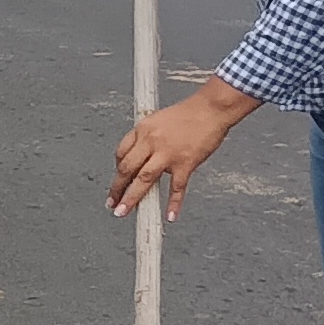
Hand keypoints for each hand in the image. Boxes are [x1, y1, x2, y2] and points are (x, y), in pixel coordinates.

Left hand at [110, 79, 250, 220]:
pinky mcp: (185, 163)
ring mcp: (168, 154)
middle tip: (112, 203)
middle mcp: (151, 141)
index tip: (118, 181)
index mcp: (143, 129)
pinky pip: (176, 187)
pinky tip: (170, 215)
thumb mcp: (159, 119)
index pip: (121, 153)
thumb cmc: (190, 112)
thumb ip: (149, 138)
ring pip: (143, 180)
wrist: (211, 109)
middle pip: (127, 169)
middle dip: (117, 188)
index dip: (117, 170)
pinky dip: (174, 203)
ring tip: (123, 211)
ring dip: (131, 198)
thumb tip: (143, 157)